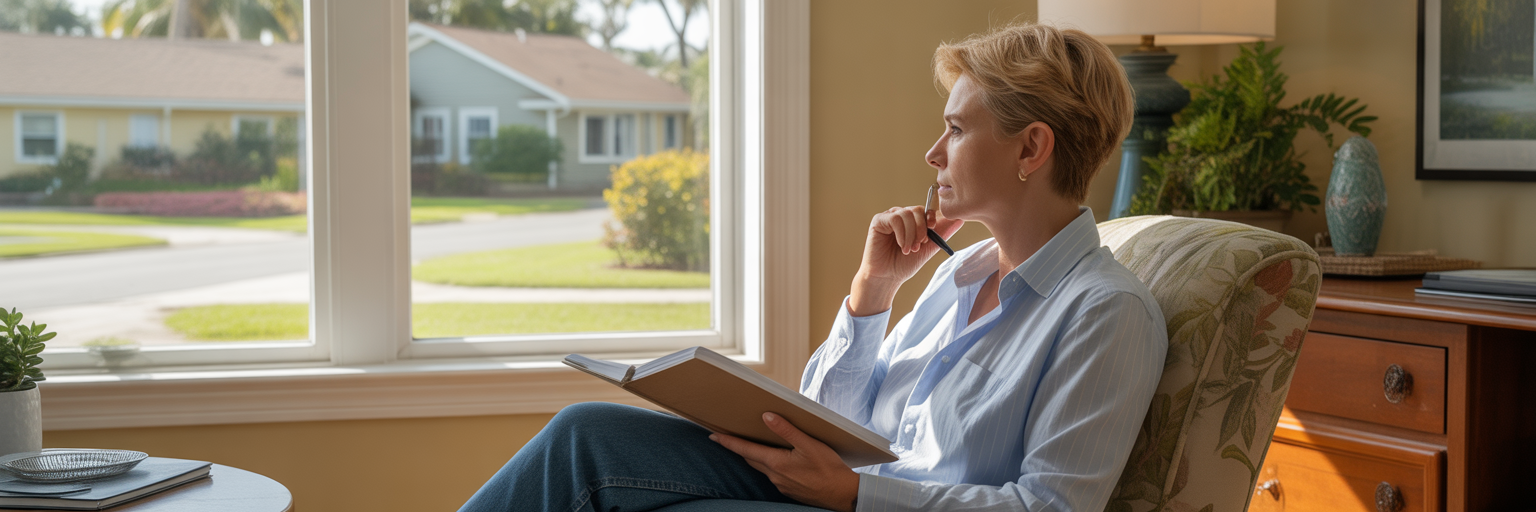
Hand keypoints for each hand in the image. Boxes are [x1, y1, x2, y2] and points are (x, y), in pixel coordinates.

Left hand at [710, 413, 859, 511]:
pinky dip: (768, 465)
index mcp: (776, 462)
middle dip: (738, 448)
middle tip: (726, 438)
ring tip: (748, 445)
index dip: (728, 442)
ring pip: (761, 467)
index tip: (713, 436)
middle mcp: (774, 475)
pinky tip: (775, 459)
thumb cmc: (828, 469)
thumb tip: (767, 416)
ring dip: (753, 456)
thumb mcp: (809, 444)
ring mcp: (781, 484)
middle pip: (750, 459)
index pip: (745, 450)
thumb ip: (787, 430)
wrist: (842, 494)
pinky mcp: (788, 489)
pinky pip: (772, 475)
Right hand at [850, 206, 962, 314]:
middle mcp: (901, 215)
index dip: (931, 217)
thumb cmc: (905, 264)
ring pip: (906, 214)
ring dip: (911, 234)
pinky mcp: (878, 221)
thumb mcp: (928, 248)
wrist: (887, 277)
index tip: (932, 229)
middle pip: (917, 210)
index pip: (926, 210)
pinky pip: (895, 219)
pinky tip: (901, 246)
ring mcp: (889, 217)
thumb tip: (961, 219)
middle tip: (919, 246)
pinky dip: (901, 233)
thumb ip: (942, 233)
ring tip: (909, 250)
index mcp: (913, 220)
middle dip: (921, 229)